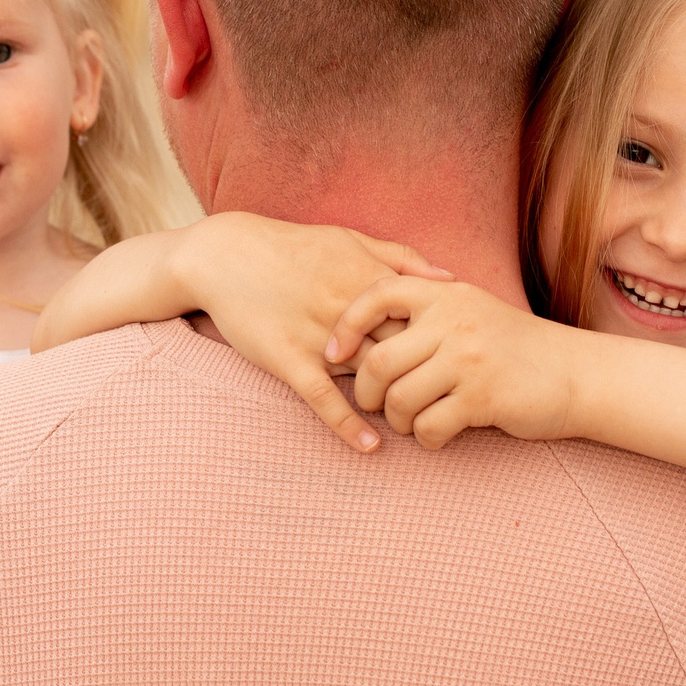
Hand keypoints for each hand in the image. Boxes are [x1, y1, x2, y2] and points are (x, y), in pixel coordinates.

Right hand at [170, 213, 451, 452]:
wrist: (227, 254)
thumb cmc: (295, 248)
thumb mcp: (351, 240)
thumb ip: (402, 258)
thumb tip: (451, 279)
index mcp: (367, 278)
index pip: (423, 317)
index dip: (445, 341)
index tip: (458, 360)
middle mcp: (347, 308)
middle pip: (403, 351)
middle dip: (426, 375)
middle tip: (445, 398)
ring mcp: (317, 336)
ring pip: (369, 377)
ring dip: (394, 402)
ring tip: (416, 423)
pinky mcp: (288, 358)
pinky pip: (322, 397)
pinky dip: (347, 423)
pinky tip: (370, 446)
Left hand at [329, 277, 584, 449]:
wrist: (576, 373)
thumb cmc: (515, 346)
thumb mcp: (473, 310)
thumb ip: (427, 311)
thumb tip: (360, 331)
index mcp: (447, 294)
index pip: (378, 295)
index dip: (346, 325)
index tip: (335, 354)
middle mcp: (455, 321)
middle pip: (378, 360)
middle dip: (366, 391)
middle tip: (376, 404)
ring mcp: (469, 360)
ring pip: (399, 399)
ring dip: (397, 420)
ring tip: (411, 422)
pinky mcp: (483, 398)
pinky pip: (428, 427)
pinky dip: (426, 438)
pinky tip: (438, 435)